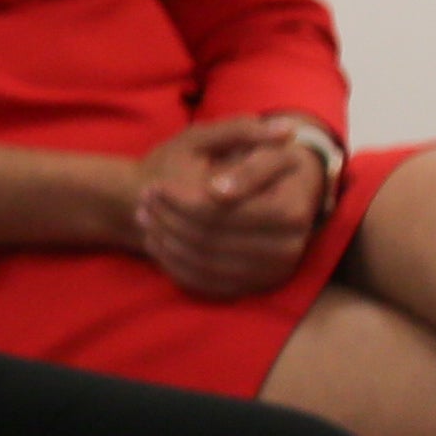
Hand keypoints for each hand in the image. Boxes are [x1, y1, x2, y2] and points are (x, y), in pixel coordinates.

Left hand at [131, 122, 329, 298]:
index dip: (182, 201)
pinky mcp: (254, 286)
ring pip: (203, 262)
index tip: (155, 187)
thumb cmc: (264, 160)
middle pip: (210, 239)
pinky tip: (156, 240)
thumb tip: (216, 191)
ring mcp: (271, 272)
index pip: (223, 213)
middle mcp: (288, 248)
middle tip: (144, 201)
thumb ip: (242, 166)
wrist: (283, 188)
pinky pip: (206, 283)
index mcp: (291, 212)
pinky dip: (174, 263)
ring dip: (166, 241)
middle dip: (168, 219)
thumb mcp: (258, 148)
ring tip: (145, 217)